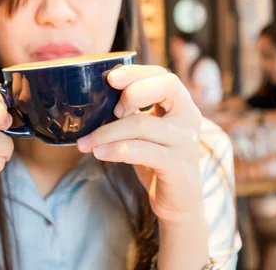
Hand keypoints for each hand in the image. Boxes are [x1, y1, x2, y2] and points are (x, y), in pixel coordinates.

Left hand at [77, 65, 209, 224]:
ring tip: (86, 142)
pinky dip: (115, 150)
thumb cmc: (157, 160)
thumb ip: (132, 112)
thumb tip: (91, 100)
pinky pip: (142, 151)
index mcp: (182, 105)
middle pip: (166, 87)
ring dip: (107, 132)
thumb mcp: (147, 131)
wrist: (179, 203)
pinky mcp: (178, 166)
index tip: (110, 78)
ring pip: (142, 124)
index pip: (163, 76)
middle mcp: (190, 118)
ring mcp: (186, 142)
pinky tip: (99, 153)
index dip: (137, 72)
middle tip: (110, 110)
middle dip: (132, 93)